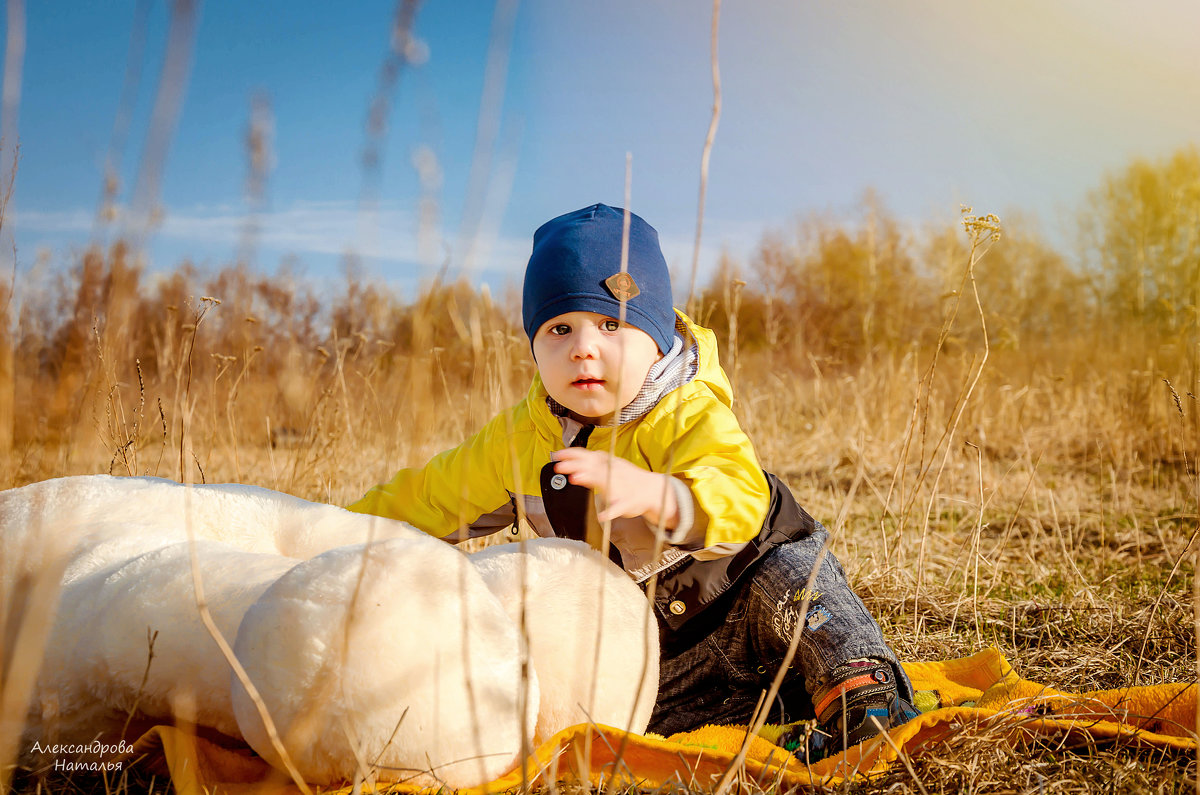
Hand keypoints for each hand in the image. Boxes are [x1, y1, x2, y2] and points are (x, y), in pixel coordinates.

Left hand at [551, 448, 678, 528]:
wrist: (652, 490)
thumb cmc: (627, 478)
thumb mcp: (609, 465)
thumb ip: (590, 463)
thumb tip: (568, 459)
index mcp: (606, 464)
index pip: (587, 455)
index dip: (571, 454)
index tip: (556, 456)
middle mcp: (611, 472)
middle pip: (591, 466)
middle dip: (575, 465)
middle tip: (560, 466)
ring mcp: (620, 487)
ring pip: (603, 481)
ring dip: (589, 478)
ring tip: (576, 478)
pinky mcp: (626, 502)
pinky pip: (618, 507)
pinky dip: (610, 512)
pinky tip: (602, 516)